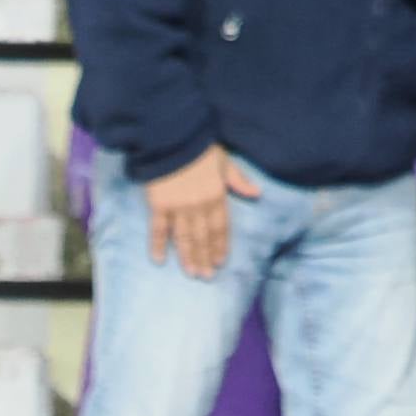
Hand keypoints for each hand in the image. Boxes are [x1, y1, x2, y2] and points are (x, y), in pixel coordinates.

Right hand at [143, 145, 259, 279]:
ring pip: (184, 237)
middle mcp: (198, 206)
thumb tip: (258, 194)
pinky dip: (157, 245)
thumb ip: (239, 180)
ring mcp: (177, 208)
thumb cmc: (200, 149)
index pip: (220, 227)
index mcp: (216, 195)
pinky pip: (158, 229)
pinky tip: (158, 260)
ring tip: (191, 273)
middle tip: (207, 276)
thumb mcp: (225, 162)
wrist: (172, 139)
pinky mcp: (158, 206)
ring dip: (187, 257)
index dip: (220, 245)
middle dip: (205, 257)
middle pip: (202, 237)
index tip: (220, 262)